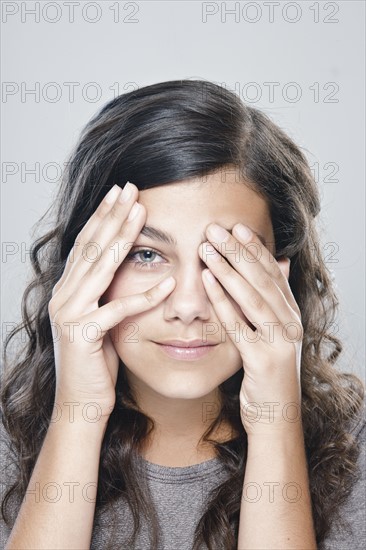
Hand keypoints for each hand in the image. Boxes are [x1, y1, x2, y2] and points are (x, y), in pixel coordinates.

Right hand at [49, 183, 175, 421]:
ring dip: (121, 237)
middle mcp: (64, 296)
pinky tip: (168, 281)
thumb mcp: (101, 320)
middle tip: (129, 187)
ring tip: (140, 212)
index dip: (103, 216)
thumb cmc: (96, 362)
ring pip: (99, 267)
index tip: (120, 192)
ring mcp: (70, 314)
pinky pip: (118, 311)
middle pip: (91, 246)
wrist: (80, 403)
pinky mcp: (83, 335)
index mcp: (68, 290)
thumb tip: (125, 266)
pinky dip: (145, 296)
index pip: (86, 244)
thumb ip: (106, 293)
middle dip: (111, 215)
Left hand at [198, 223, 302, 437]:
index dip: (255, 249)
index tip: (236, 227)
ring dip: (229, 269)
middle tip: (216, 228)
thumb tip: (281, 263)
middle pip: (263, 279)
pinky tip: (206, 281)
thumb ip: (275, 300)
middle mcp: (291, 323)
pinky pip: (239, 324)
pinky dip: (222, 300)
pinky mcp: (265, 360)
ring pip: (253, 296)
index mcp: (291, 314)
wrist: (277, 418)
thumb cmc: (268, 374)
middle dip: (239, 251)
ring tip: (208, 246)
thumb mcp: (274, 334)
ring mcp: (280, 341)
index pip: (273, 273)